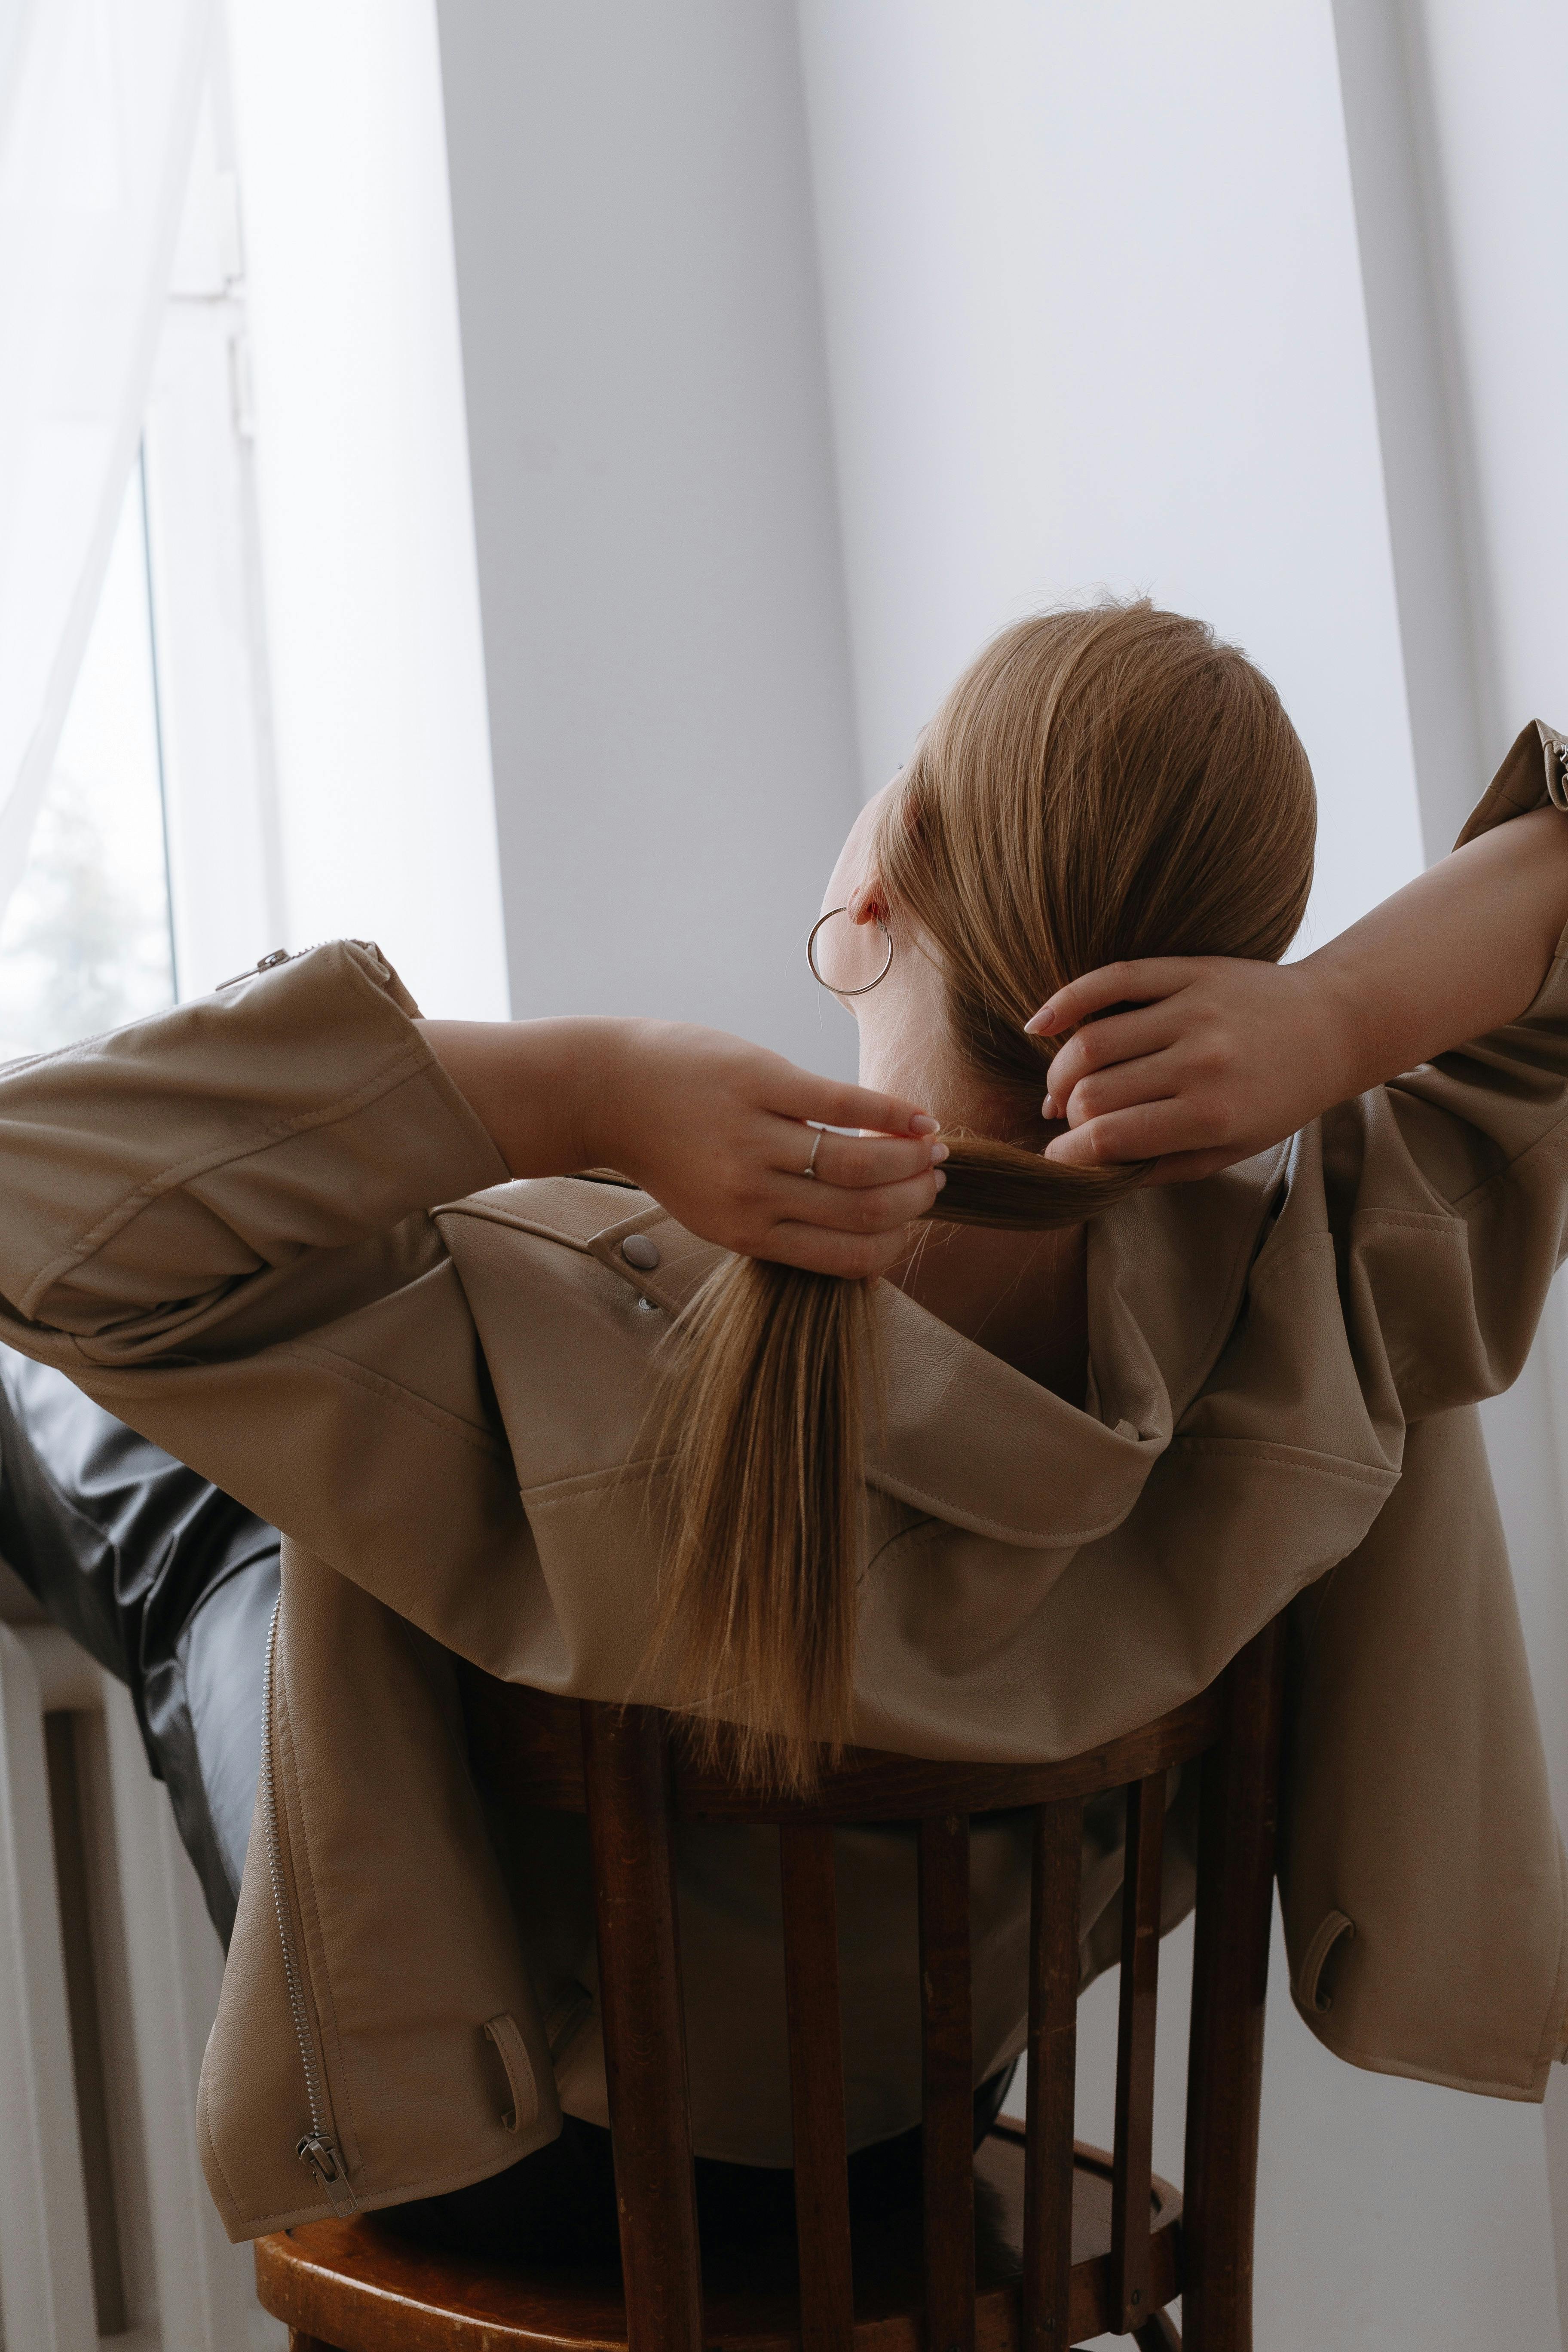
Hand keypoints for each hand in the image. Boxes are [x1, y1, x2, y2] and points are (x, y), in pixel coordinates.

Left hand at [583, 1021, 946, 1272]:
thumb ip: (774, 1219)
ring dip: (911, 1157)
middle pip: (863, 1208)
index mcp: (745, 1233)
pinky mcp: (760, 1081)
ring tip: (932, 1149)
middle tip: (934, 1184)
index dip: (894, 1245)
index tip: (913, 1226)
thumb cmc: (668, 1149)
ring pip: (860, 1158)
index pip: (846, 1256)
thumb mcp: (713, 1206)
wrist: (606, 1091)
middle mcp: (752, 1193)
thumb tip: (854, 1230)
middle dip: (913, 1200)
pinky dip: (893, 1111)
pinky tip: (920, 1118)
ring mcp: (755, 1136)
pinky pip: (844, 1101)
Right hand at [1024, 958, 1353, 1183]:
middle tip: (1072, 1122)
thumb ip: (1164, 1165)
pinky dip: (1065, 1001)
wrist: (1334, 1025)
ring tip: (1063, 1087)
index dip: (1069, 1154)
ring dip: (1061, 1071)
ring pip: (1091, 1042)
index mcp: (1212, 1115)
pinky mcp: (1189, 970)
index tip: (1057, 1159)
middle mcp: (1201, 1061)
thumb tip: (1093, 1168)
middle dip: (1068, 1116)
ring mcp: (1193, 1010)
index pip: (1109, 1139)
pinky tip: (1039, 1024)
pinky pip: (1111, 980)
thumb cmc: (1279, 1098)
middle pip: (1093, 1093)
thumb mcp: (1233, 1150)